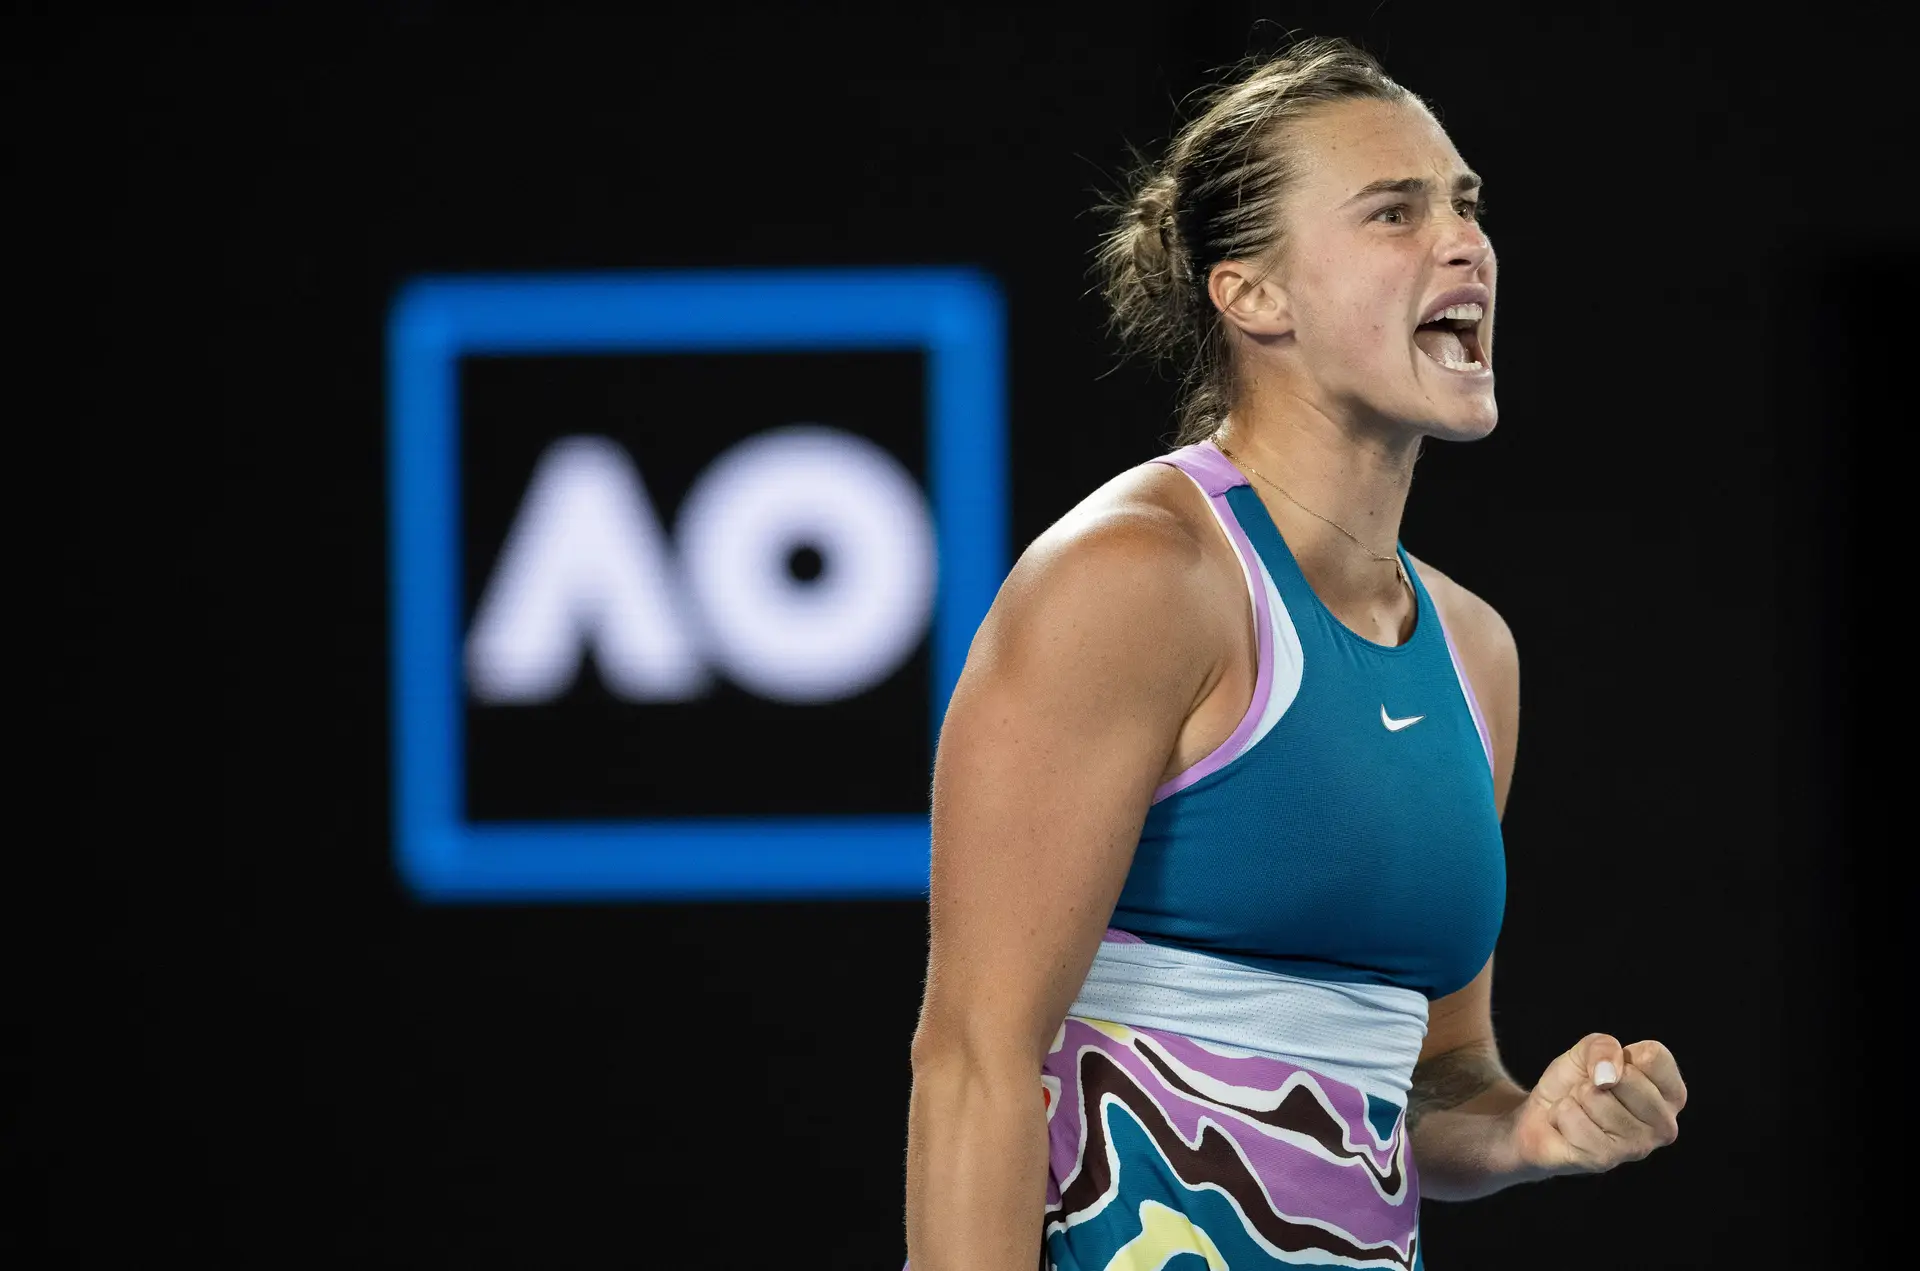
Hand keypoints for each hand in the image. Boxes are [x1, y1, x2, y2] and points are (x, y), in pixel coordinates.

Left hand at [1507, 1033, 1685, 1175]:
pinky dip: (1560, 1113)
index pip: (1654, 1056)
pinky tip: (1569, 1127)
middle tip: (1592, 1093)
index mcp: (1671, 1095)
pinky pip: (1571, 1116)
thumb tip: (1607, 1076)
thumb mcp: (1590, 1050)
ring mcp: (1637, 1147)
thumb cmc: (1576, 1084)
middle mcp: (1664, 1125)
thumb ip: (1604, 1047)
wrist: (1542, 1118)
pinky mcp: (1605, 1159)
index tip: (1612, 1070)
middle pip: (1627, 1077)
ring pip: (1595, 1096)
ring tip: (1581, 1111)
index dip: (1621, 1054)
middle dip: (1595, 1078)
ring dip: (1575, 1098)